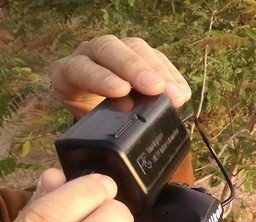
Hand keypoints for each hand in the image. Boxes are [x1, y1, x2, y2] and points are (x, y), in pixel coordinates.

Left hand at [51, 35, 191, 117]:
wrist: (96, 112)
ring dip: (159, 72)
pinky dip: (172, 76)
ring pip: (136, 48)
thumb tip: (128, 133)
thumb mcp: (86, 126)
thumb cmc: (90, 120)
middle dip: (134, 68)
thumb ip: (98, 128)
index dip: (100, 78)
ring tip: (175, 95)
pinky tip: (181, 92)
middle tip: (155, 88)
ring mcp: (117, 51)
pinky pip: (158, 57)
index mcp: (68, 73)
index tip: (121, 91)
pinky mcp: (141, 55)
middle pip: (109, 48)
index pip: (80, 68)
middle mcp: (90, 55)